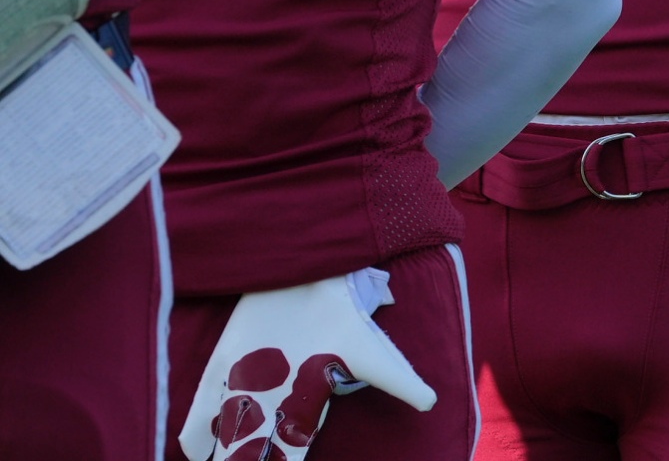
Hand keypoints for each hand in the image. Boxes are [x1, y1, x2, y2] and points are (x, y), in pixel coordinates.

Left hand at [178, 267, 435, 460]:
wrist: (311, 273)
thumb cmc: (343, 313)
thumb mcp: (373, 350)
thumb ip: (399, 378)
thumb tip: (431, 403)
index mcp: (305, 402)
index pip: (291, 448)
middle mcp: (273, 398)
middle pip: (256, 445)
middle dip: (250, 460)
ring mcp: (247, 381)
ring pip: (229, 429)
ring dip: (226, 451)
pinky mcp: (225, 362)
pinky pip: (205, 402)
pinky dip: (195, 429)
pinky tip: (191, 449)